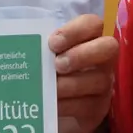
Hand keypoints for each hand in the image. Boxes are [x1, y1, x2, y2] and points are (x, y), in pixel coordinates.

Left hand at [49, 13, 117, 132]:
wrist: (52, 106)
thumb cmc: (47, 70)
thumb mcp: (45, 55)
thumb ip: (41, 47)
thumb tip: (24, 45)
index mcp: (89, 37)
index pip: (92, 24)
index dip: (75, 31)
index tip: (53, 43)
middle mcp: (103, 58)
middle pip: (108, 47)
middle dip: (82, 55)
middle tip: (57, 65)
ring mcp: (104, 83)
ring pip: (99, 80)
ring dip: (72, 84)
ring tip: (50, 89)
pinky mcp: (98, 108)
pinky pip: (88, 105)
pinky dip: (68, 105)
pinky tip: (51, 104)